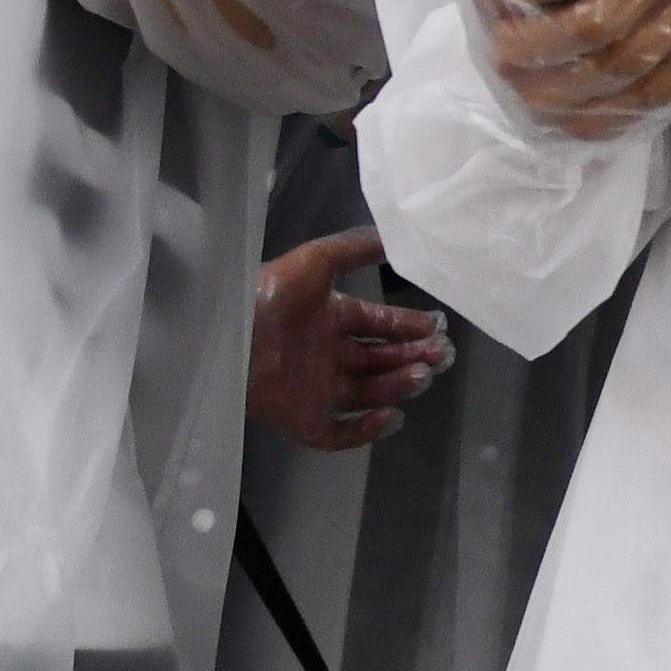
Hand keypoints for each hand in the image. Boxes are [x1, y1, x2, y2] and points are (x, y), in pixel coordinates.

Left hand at [247, 226, 445, 452]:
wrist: (231, 335)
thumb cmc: (272, 295)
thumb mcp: (316, 261)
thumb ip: (354, 250)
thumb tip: (392, 239)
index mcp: (328, 318)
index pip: (377, 326)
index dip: (407, 327)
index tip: (436, 328)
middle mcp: (325, 354)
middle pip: (378, 361)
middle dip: (411, 357)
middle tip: (438, 356)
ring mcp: (315, 389)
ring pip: (368, 393)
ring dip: (398, 386)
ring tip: (420, 376)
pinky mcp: (303, 419)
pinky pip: (340, 432)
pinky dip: (367, 429)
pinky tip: (389, 415)